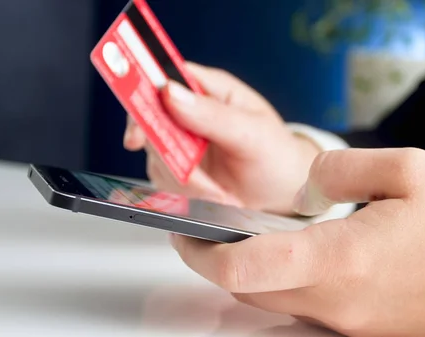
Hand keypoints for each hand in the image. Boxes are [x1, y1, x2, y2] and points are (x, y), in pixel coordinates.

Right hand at [123, 62, 319, 214]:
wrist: (283, 194)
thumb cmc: (277, 156)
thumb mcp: (251, 133)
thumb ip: (212, 114)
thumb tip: (170, 93)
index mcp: (210, 89)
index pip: (166, 78)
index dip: (145, 95)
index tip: (140, 126)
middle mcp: (191, 111)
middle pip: (151, 119)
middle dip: (166, 151)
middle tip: (189, 173)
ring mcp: (182, 142)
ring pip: (155, 154)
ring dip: (182, 179)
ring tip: (217, 191)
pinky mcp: (180, 169)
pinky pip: (164, 178)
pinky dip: (185, 192)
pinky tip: (212, 195)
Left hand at [170, 148, 424, 335]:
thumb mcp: (410, 170)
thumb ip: (341, 170)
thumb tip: (309, 184)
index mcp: (342, 260)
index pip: (243, 267)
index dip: (200, 251)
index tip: (183, 232)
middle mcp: (340, 302)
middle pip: (249, 289)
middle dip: (216, 263)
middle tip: (206, 232)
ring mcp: (354, 323)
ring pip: (278, 301)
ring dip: (252, 272)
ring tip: (252, 237)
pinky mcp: (371, 328)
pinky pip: (311, 308)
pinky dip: (289, 283)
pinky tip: (305, 256)